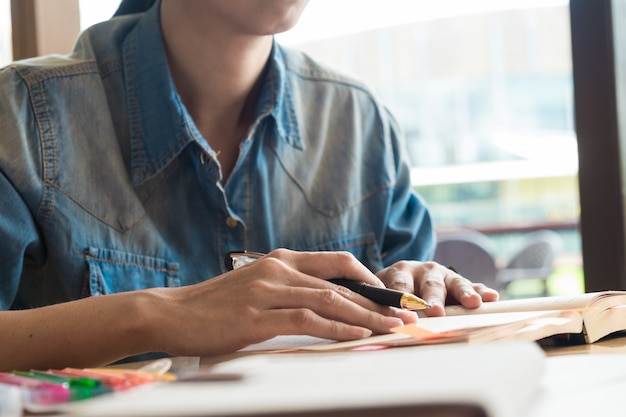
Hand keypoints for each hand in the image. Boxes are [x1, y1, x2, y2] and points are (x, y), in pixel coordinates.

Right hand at [148, 249, 416, 356]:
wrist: (171, 312)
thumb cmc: (214, 305)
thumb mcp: (255, 288)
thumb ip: (288, 289)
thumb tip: (324, 302)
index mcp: (280, 260)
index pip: (336, 263)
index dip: (368, 278)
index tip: (390, 295)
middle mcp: (279, 269)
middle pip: (341, 282)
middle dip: (378, 300)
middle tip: (404, 314)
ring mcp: (268, 291)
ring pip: (329, 300)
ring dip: (366, 316)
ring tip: (392, 328)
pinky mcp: (257, 315)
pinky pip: (306, 320)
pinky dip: (336, 328)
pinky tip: (356, 335)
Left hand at [375, 261, 498, 316]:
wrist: (403, 279)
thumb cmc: (389, 294)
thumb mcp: (380, 298)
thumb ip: (381, 309)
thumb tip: (377, 329)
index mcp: (400, 273)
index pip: (400, 286)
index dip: (403, 300)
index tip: (405, 313)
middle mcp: (423, 270)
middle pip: (430, 285)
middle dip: (433, 299)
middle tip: (436, 312)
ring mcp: (443, 275)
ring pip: (454, 283)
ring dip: (463, 293)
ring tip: (473, 303)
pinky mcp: (458, 283)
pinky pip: (472, 286)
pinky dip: (481, 291)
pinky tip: (491, 297)